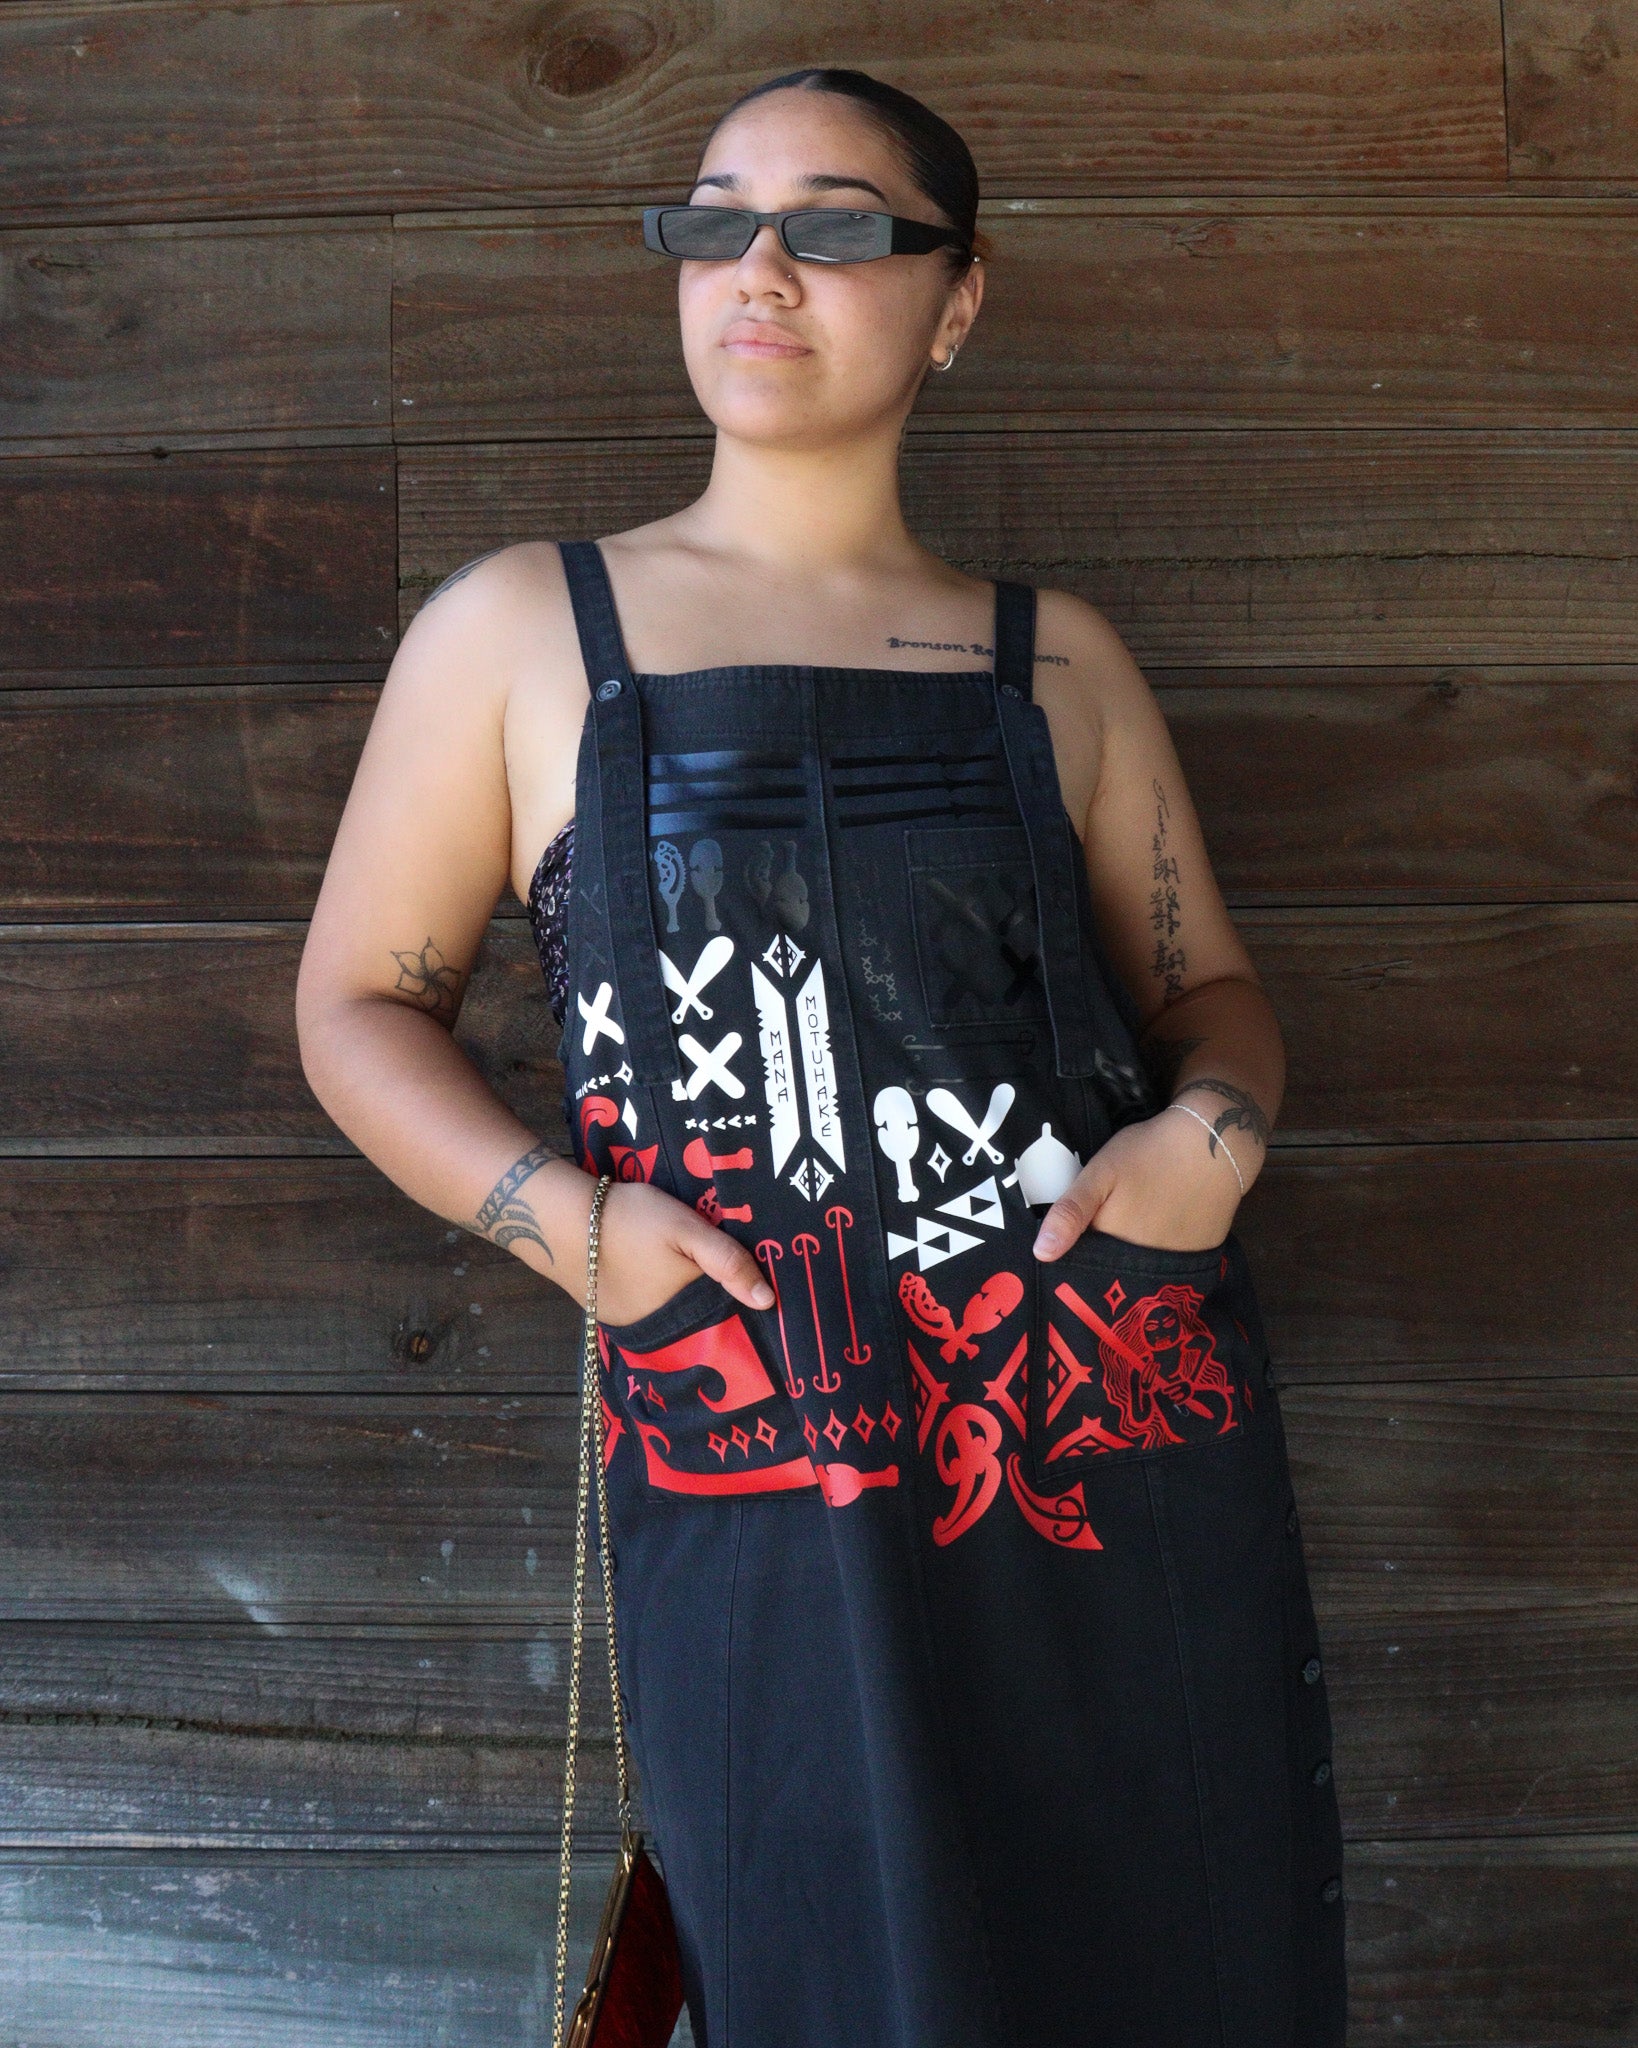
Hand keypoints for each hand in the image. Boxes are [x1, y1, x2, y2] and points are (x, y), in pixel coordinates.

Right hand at [591, 1179, 774, 1325]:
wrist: (560, 1219)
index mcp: (682, 1313)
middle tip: (704, 1261)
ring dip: (677, 1294)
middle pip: (695, 1314)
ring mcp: (629, 1323)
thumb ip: (728, 1262)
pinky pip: (643, 1306)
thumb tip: (768, 1302)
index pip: (724, 1314)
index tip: (749, 1282)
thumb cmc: (631, 1220)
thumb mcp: (687, 1229)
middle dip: (705, 1294)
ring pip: (669, 1311)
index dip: (735, 1296)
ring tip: (678, 1263)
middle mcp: (657, 1329)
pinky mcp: (607, 1312)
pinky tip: (649, 1268)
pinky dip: (651, 1292)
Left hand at [1032, 1108, 1242, 1260]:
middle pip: (1112, 1277)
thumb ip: (1071, 1212)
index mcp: (1113, 1246)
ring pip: (1140, 1278)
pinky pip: (1168, 1269)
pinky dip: (1157, 1260)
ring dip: (1129, 1266)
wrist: (1213, 1143)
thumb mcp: (1100, 1173)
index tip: (1065, 1251)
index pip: (1082, 1270)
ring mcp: (1174, 1266)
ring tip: (1127, 1234)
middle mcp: (1144, 1266)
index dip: (1073, 1260)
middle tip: (1101, 1234)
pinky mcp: (1197, 1258)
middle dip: (1100, 1266)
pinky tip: (1154, 1235)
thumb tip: (1041, 1255)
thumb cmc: (1148, 1154)